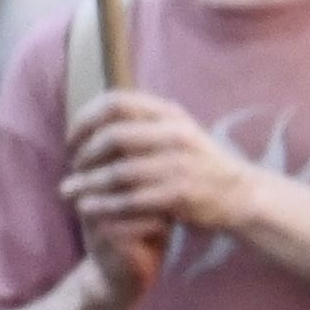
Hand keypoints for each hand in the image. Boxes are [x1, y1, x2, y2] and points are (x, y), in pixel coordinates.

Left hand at [61, 84, 266, 259]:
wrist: (241, 194)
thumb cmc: (199, 162)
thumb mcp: (177, 130)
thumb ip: (141, 122)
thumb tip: (92, 118)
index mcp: (170, 114)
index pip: (116, 102)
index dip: (85, 119)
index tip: (73, 138)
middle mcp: (175, 134)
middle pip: (112, 136)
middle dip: (84, 154)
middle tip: (74, 167)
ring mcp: (179, 165)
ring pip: (117, 172)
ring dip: (87, 183)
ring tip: (69, 191)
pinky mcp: (179, 194)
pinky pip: (130, 199)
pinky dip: (103, 205)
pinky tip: (88, 208)